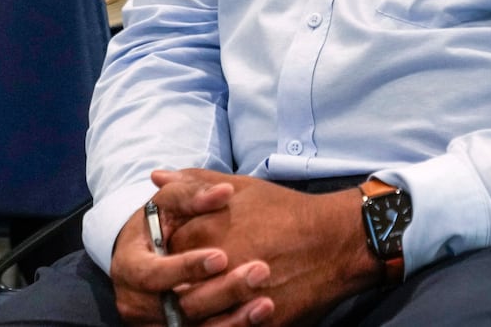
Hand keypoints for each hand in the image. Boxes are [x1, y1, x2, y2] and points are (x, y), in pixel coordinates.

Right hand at [109, 180, 273, 325]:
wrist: (152, 250)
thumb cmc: (161, 221)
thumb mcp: (171, 201)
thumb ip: (194, 192)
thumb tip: (224, 192)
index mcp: (128, 266)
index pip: (153, 274)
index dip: (186, 268)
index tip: (222, 256)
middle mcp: (135, 303)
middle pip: (178, 309)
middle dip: (220, 293)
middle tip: (259, 272)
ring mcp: (153, 324)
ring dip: (232, 320)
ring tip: (265, 303)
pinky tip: (259, 314)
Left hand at [153, 169, 382, 326]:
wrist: (333, 241)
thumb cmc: (286, 211)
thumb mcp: (241, 188)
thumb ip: (196, 182)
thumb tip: (158, 178)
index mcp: (203, 232)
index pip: (162, 251)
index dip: (168, 253)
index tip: (182, 251)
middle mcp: (213, 266)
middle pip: (174, 285)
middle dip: (179, 282)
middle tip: (197, 276)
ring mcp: (232, 296)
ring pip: (193, 314)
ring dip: (197, 307)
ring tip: (211, 294)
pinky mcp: (254, 320)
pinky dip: (221, 323)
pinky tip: (228, 311)